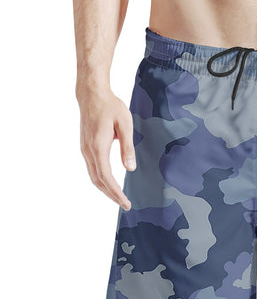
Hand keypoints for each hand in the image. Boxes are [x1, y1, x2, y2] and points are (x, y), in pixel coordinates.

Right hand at [78, 88, 134, 209]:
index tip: (126, 202)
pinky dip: (101, 180)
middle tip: (125, 204)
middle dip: (111, 195)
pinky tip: (110, 184)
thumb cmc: (111, 107)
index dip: (116, 192)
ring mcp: (85, 149)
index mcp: (98, 147)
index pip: (106, 177)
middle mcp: (88, 151)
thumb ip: (127, 147)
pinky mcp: (86, 147)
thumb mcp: (125, 125)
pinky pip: (92, 169)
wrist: (92, 94)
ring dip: (105, 189)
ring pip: (93, 176)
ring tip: (119, 198)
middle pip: (98, 181)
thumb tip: (130, 168)